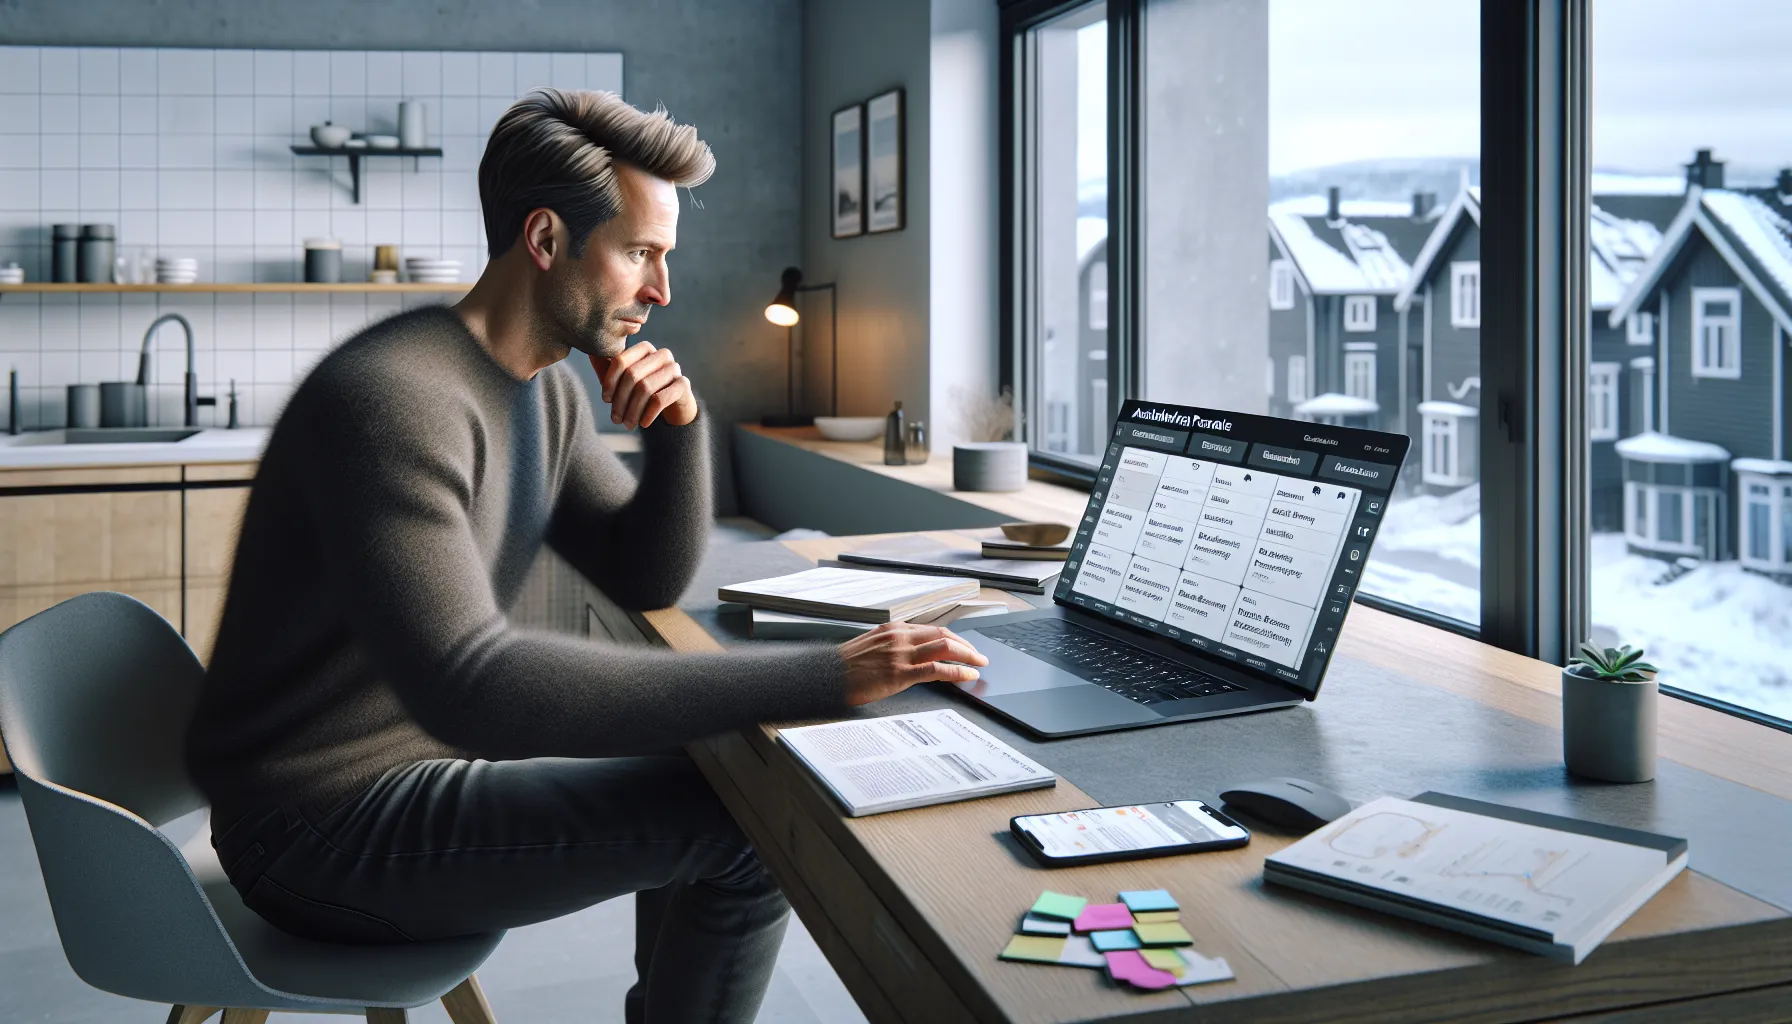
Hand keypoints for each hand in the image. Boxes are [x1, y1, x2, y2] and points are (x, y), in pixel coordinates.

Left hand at [591, 342, 697, 428]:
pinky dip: (648, 414)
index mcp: (644, 348)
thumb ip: (606, 366)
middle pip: (632, 375)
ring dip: (632, 410)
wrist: (673, 405)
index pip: (620, 361)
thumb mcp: (622, 380)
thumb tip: (589, 352)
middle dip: (620, 400)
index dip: (609, 382)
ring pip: (645, 388)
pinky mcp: (683, 385)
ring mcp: (674, 368)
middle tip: (615, 419)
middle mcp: (661, 354)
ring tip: (627, 424)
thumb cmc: (642, 390)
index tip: (605, 399)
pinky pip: (660, 399)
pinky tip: (643, 424)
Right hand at [839, 622, 989, 705]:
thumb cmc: (844, 667)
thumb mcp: (870, 648)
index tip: (964, 646)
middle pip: (943, 634)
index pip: (932, 629)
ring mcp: (900, 653)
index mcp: (892, 629)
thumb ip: (891, 647)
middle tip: (979, 655)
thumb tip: (910, 655)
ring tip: (979, 664)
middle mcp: (899, 636)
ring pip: (945, 646)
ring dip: (968, 655)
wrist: (824, 676)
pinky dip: (957, 671)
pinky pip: (937, 668)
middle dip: (966, 644)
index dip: (953, 638)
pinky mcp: (899, 673)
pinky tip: (968, 675)